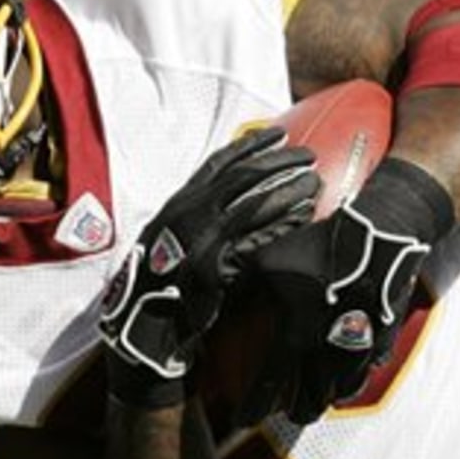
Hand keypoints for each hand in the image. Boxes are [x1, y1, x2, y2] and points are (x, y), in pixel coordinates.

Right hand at [100, 126, 318, 406]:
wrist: (144, 326)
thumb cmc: (161, 283)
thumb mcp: (174, 238)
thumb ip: (199, 216)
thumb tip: (235, 199)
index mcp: (178, 201)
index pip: (218, 162)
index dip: (250, 145)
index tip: (277, 132)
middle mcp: (187, 212)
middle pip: (242, 175)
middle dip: (278, 160)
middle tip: (308, 155)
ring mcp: (199, 236)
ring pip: (253, 201)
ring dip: (288, 188)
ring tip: (315, 181)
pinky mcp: (214, 263)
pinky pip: (257, 236)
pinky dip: (282, 222)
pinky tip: (304, 214)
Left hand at [244, 159, 453, 425]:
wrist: (381, 231)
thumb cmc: (319, 241)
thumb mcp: (266, 258)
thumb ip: (235, 284)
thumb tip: (206, 303)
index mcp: (296, 332)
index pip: (268, 385)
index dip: (253, 407)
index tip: (242, 419)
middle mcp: (327, 348)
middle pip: (309, 401)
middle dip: (295, 412)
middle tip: (286, 413)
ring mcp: (359, 347)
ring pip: (340, 392)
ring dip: (324, 400)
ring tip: (315, 401)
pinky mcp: (383, 339)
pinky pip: (366, 372)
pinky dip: (353, 379)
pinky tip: (346, 376)